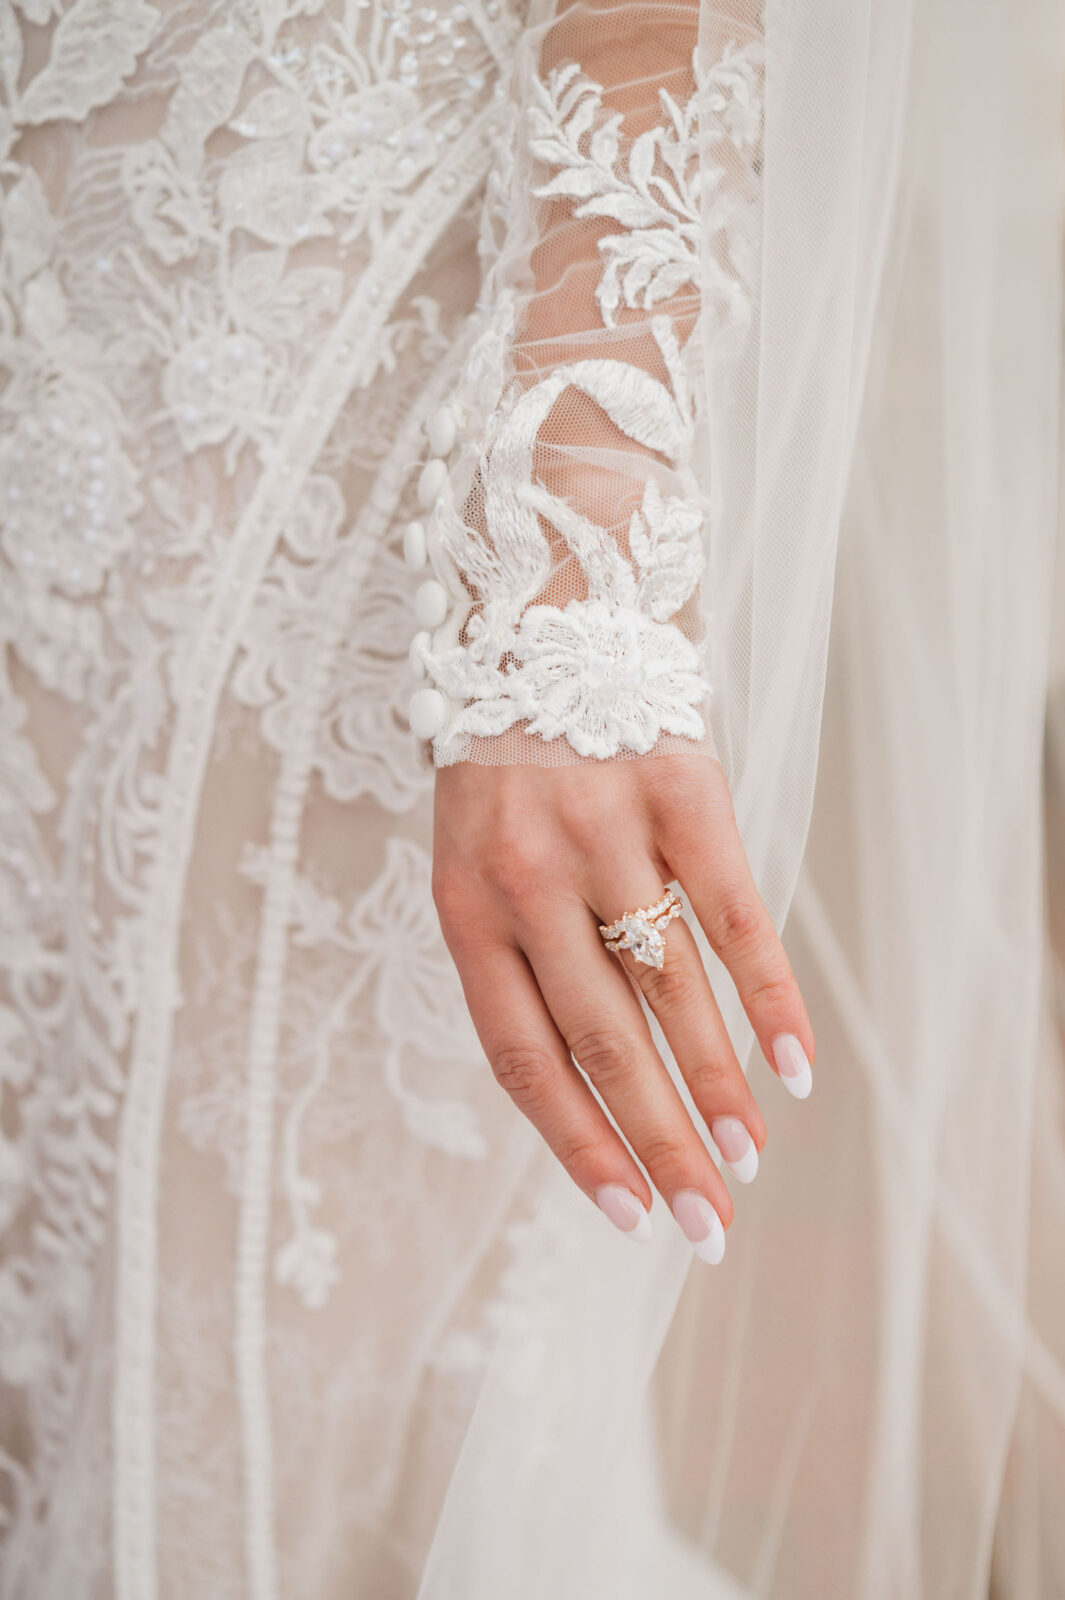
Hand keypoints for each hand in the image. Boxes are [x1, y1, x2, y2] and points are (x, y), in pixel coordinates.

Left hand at [432, 750, 814, 1262]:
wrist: (539, 621)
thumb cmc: (505, 766)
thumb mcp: (472, 856)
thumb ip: (516, 955)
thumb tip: (593, 1081)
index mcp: (465, 906)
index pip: (521, 1055)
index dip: (575, 1142)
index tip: (626, 1213)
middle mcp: (529, 878)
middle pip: (602, 1040)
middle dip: (657, 1142)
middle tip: (706, 1223)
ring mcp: (606, 832)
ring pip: (670, 988)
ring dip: (715, 1085)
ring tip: (746, 1159)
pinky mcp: (678, 791)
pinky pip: (732, 911)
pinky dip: (768, 994)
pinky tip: (795, 1064)